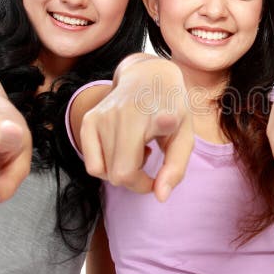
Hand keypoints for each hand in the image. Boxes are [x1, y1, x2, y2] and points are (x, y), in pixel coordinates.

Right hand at [79, 58, 192, 201]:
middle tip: (149, 168)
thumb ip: (176, 168)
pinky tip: (121, 149)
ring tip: (136, 149)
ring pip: (105, 173)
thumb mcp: (184, 137)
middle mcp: (129, 113)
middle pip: (121, 175)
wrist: (148, 77)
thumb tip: (160, 197)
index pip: (163, 120)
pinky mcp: (89, 120)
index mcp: (162, 113)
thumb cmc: (170, 112)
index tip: (167, 121)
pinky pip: (92, 166)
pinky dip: (106, 167)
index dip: (165, 123)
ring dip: (123, 172)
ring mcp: (104, 116)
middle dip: (137, 183)